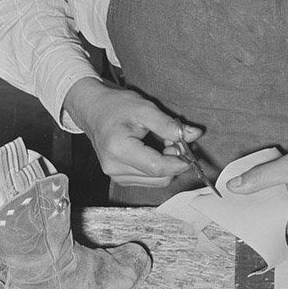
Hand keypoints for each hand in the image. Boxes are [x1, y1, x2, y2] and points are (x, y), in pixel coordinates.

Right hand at [65, 78, 200, 186]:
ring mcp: (116, 176)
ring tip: (161, 142)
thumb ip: (169, 124)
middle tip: (172, 138)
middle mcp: (115, 168)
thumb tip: (193, 134)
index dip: (179, 162)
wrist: (93, 110)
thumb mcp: (145, 109)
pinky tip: (154, 151)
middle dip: (173, 160)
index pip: (158, 168)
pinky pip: (149, 180)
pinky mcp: (120, 178)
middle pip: (159, 177)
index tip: (189, 149)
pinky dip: (158, 168)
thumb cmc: (116, 106)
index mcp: (119, 150)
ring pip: (157, 181)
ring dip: (166, 164)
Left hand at [226, 132, 287, 241]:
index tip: (237, 198)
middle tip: (253, 187)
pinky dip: (282, 204)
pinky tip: (281, 190)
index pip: (266, 221)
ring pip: (280, 219)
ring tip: (273, 186)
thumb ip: (260, 178)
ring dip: (272, 204)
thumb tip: (235, 187)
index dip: (250, 207)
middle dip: (261, 205)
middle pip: (272, 222)